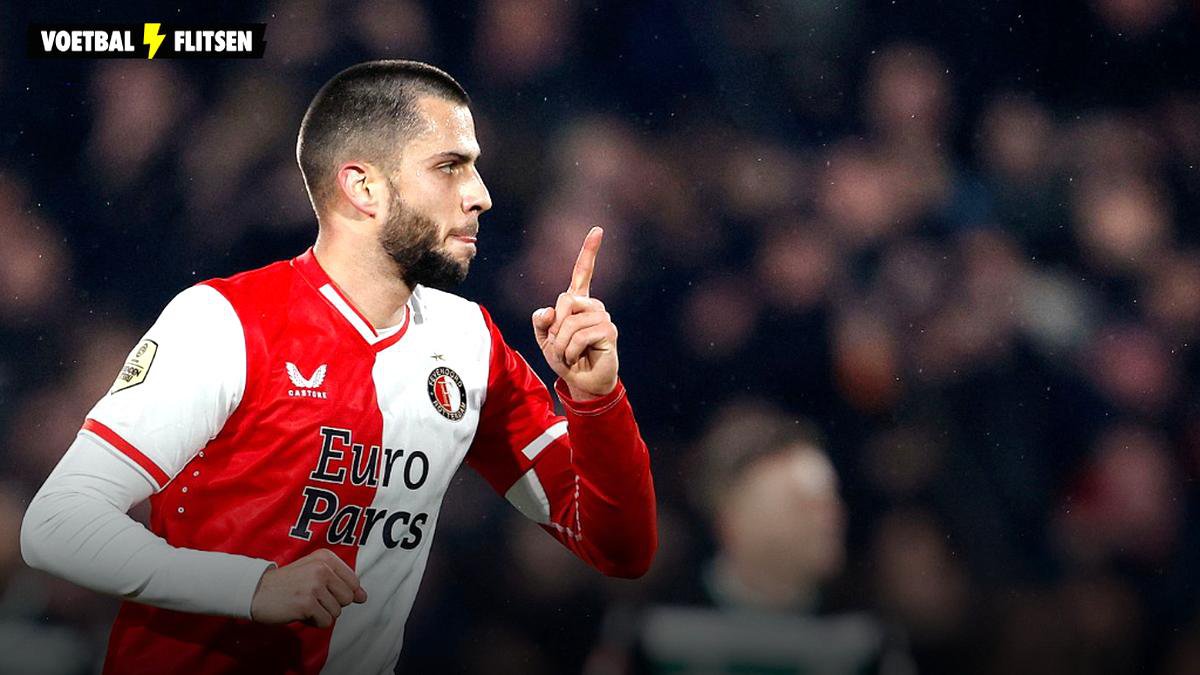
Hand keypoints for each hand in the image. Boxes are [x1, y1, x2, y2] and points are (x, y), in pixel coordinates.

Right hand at [250, 549, 367, 627]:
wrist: (256, 591)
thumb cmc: (288, 583)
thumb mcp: (314, 574)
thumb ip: (341, 583)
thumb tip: (364, 597)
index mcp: (325, 557)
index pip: (354, 582)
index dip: (341, 593)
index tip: (323, 590)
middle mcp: (322, 568)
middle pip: (348, 598)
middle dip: (332, 604)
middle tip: (311, 598)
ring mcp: (314, 585)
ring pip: (337, 612)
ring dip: (321, 614)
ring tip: (303, 604)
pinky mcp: (307, 603)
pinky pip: (326, 621)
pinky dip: (314, 622)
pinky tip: (300, 613)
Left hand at [531, 227, 618, 399]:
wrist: (582, 382)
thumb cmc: (566, 359)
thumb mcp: (546, 340)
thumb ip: (541, 322)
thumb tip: (549, 310)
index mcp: (578, 302)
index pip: (583, 272)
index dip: (589, 251)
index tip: (598, 230)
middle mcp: (593, 306)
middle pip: (565, 300)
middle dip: (555, 327)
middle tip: (561, 345)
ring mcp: (603, 318)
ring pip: (570, 322)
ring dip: (562, 344)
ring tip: (569, 354)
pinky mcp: (609, 332)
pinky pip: (580, 336)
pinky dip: (571, 351)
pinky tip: (578, 358)